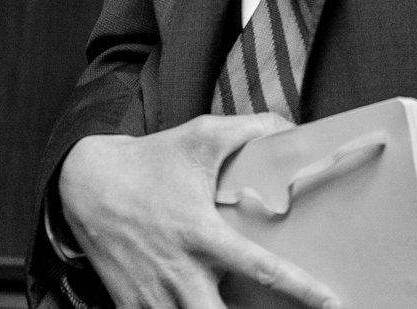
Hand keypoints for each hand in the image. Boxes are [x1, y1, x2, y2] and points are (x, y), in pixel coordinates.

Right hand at [58, 115, 341, 308]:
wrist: (84, 183)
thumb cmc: (148, 162)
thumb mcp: (197, 137)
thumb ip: (246, 130)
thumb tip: (288, 126)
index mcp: (202, 235)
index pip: (262, 269)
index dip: (301, 289)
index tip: (332, 303)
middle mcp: (181, 273)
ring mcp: (154, 295)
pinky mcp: (132, 305)